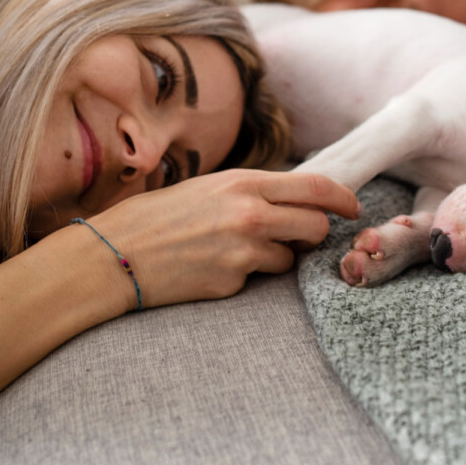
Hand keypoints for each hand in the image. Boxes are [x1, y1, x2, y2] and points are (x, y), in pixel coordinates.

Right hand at [87, 169, 359, 307]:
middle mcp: (250, 213)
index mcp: (243, 182)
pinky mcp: (232, 281)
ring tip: (235, 252)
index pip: (315, 186)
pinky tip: (212, 268)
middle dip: (313, 234)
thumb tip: (289, 201)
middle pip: (316, 225)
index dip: (343, 198)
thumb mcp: (207, 189)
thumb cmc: (155, 218)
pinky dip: (246, 276)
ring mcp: (243, 250)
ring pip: (291, 259)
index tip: (354, 208)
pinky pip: (258, 280)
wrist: (111, 254)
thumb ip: (251, 193)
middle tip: (297, 238)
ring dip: (277, 258)